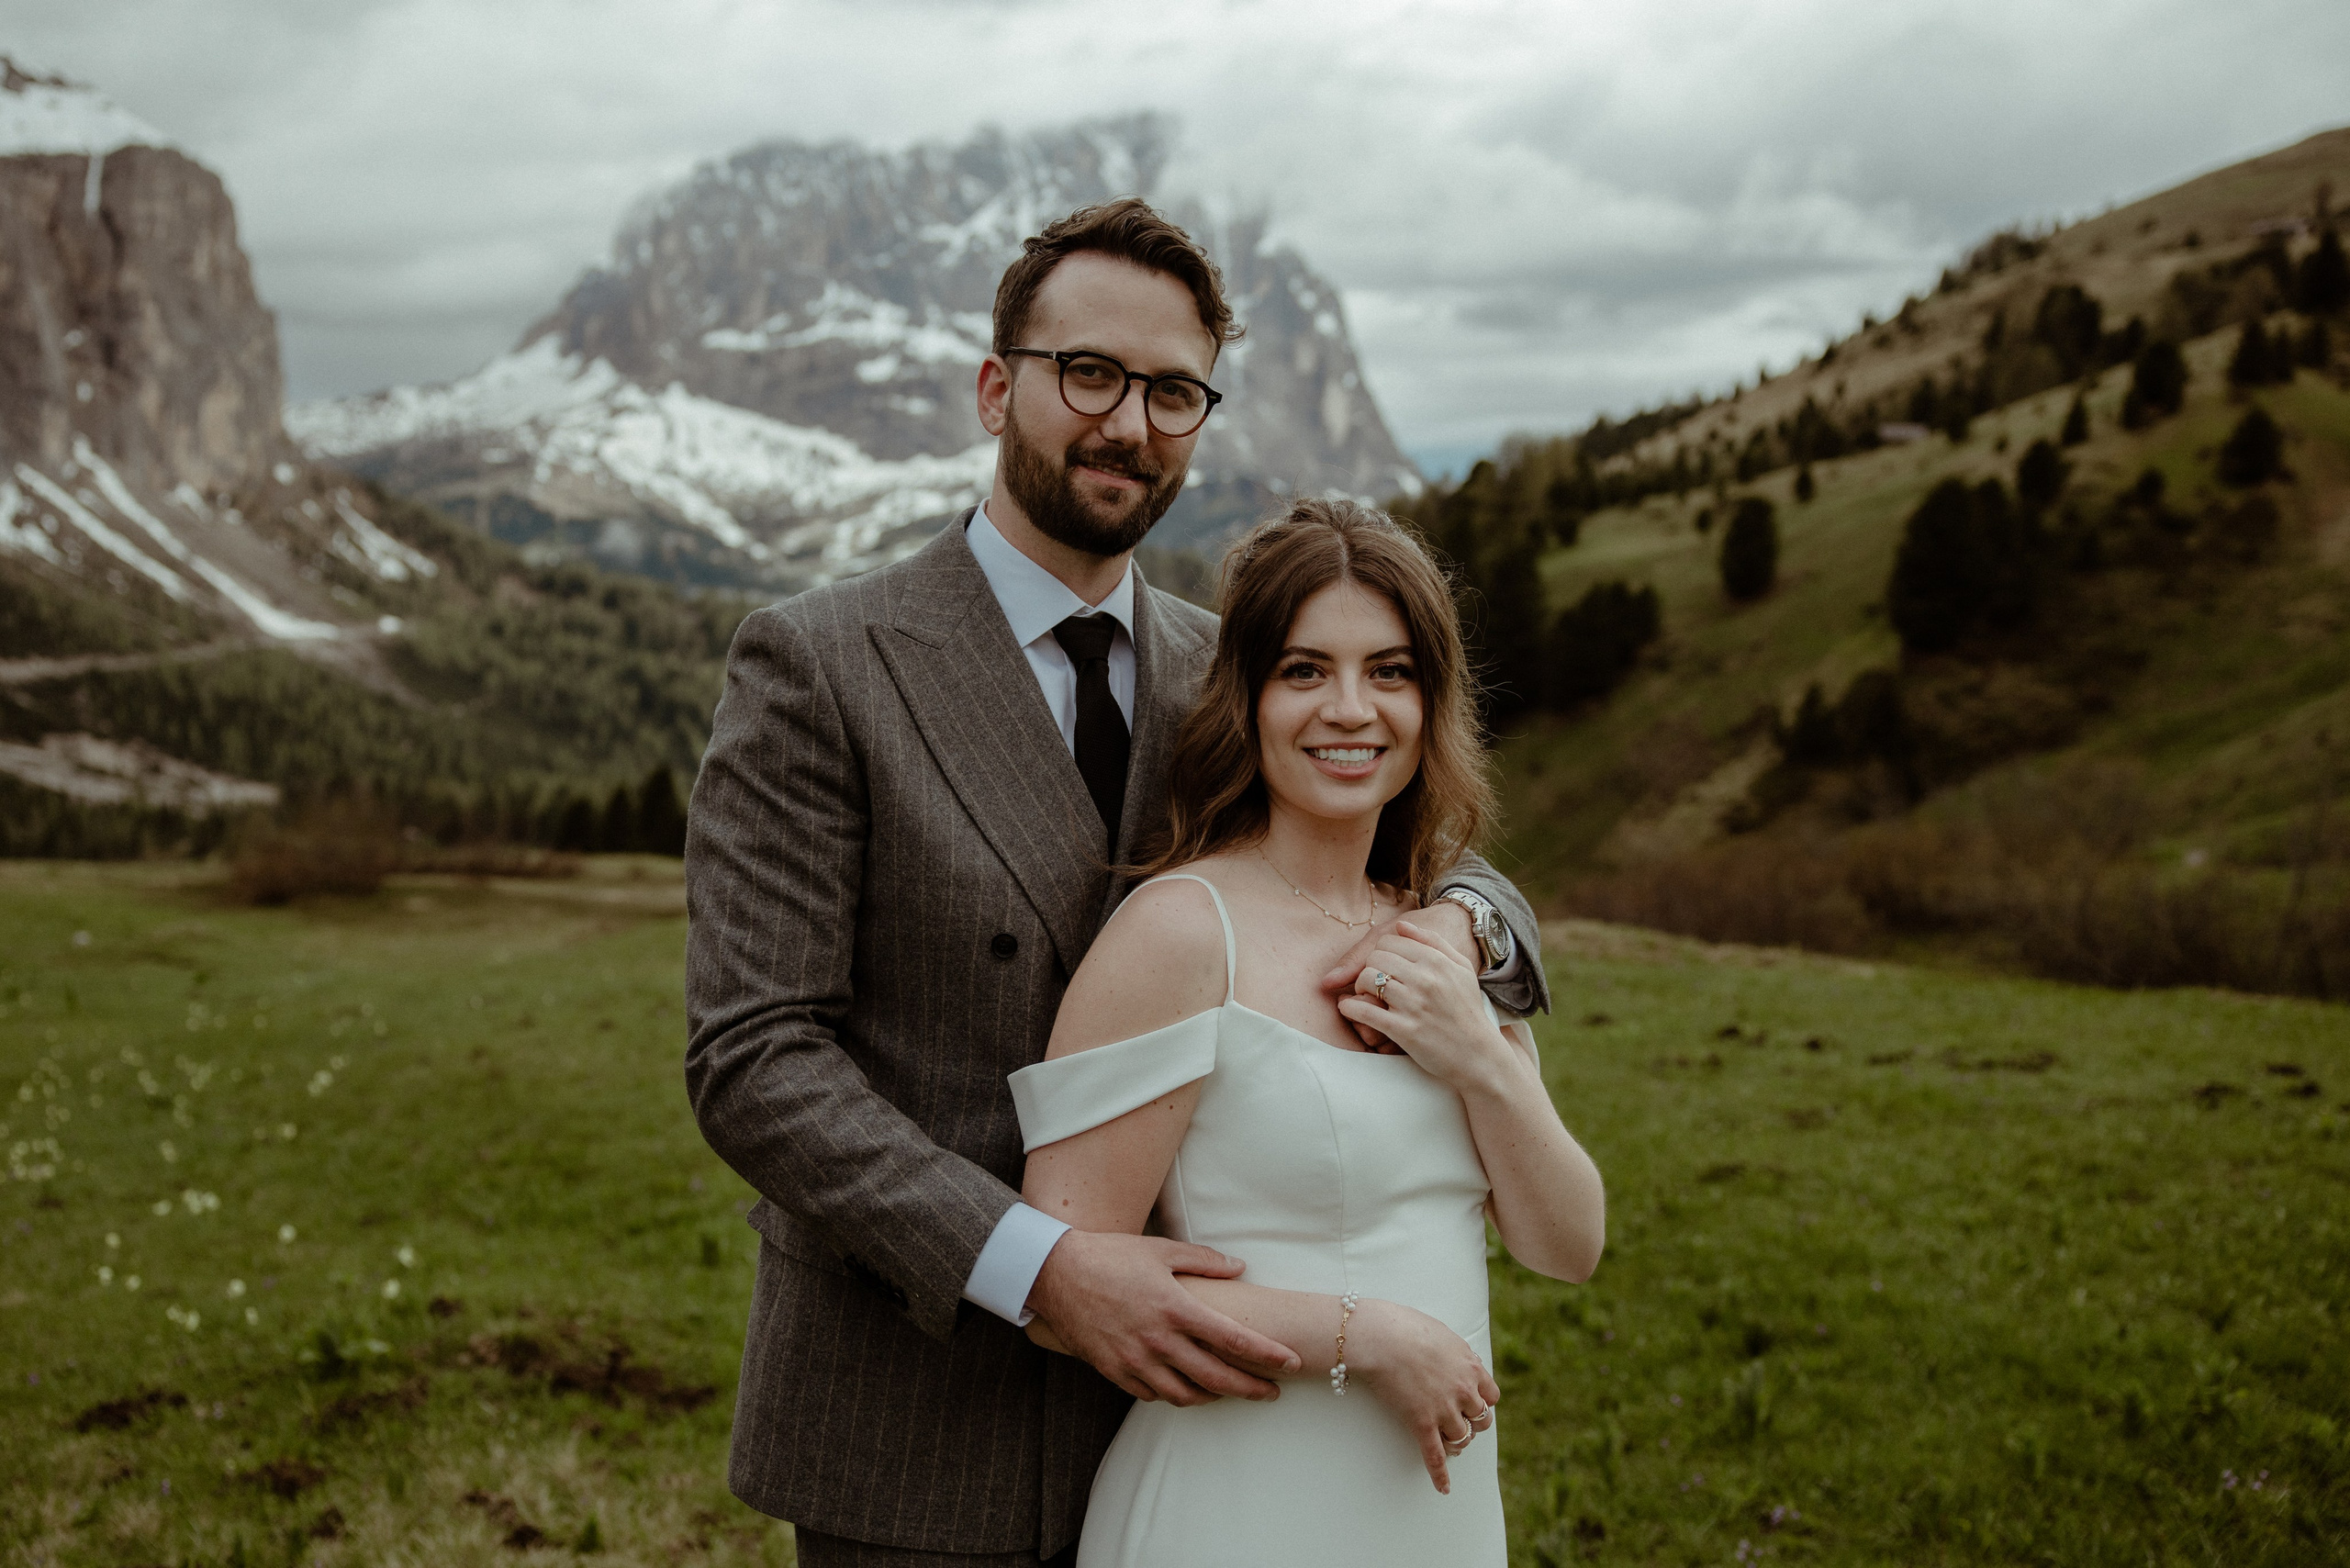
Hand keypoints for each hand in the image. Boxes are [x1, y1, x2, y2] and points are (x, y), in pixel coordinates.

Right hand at [1025, 1230, 1301, 1404]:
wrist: (1054, 1273)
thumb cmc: (1110, 1255)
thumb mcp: (1160, 1249)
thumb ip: (1204, 1261)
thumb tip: (1240, 1268)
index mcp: (1175, 1307)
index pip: (1233, 1339)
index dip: (1266, 1355)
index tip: (1290, 1362)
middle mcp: (1158, 1340)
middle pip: (1216, 1377)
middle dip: (1250, 1388)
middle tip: (1272, 1392)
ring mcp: (1134, 1360)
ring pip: (1185, 1395)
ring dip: (1213, 1397)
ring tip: (1229, 1392)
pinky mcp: (1113, 1371)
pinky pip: (1152, 1395)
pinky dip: (1174, 1395)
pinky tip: (1184, 1387)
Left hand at [1319, 901, 1476, 1050]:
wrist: (1478, 1054)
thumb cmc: (1467, 1009)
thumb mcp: (1461, 968)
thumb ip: (1432, 942)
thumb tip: (1401, 925)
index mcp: (1437, 961)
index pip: (1390, 940)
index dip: (1381, 952)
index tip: (1384, 966)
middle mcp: (1425, 979)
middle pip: (1375, 957)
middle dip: (1369, 968)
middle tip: (1373, 983)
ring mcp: (1414, 1005)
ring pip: (1366, 980)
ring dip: (1359, 988)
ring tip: (1366, 996)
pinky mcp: (1404, 1031)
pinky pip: (1364, 1011)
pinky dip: (1350, 1008)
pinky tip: (1349, 1009)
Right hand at [1348, 1299, 1501, 1493]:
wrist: (1381, 1338)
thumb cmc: (1406, 1327)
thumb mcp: (1443, 1333)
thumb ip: (1457, 1351)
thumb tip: (1462, 1358)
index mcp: (1470, 1367)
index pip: (1491, 1395)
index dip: (1482, 1401)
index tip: (1474, 1403)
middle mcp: (1463, 1391)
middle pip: (1480, 1419)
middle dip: (1472, 1422)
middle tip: (1460, 1423)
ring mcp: (1443, 1409)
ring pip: (1462, 1437)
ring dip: (1458, 1442)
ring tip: (1449, 1444)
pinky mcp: (1422, 1423)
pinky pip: (1435, 1455)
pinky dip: (1440, 1475)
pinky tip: (1444, 1488)